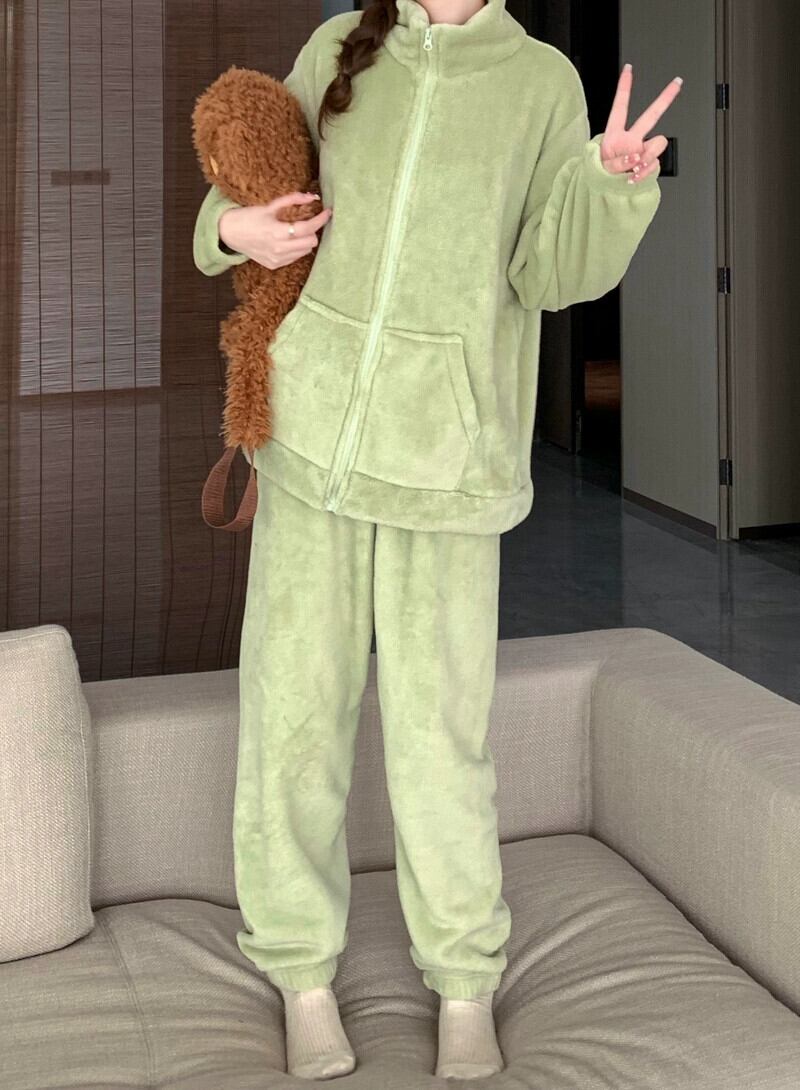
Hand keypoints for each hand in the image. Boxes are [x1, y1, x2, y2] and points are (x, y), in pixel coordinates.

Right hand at [219, 191, 332, 268]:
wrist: (230, 233)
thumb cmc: (249, 217)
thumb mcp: (270, 206)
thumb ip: (292, 200)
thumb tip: (312, 196)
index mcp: (277, 232)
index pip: (308, 228)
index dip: (321, 220)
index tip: (328, 212)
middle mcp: (279, 249)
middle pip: (311, 242)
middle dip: (313, 231)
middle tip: (308, 222)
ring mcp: (277, 259)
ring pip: (305, 251)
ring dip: (305, 240)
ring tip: (297, 231)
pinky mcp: (275, 265)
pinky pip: (295, 257)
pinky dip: (296, 248)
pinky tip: (287, 241)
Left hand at [598, 64, 682, 183]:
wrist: (604, 194)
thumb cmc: (600, 177)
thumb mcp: (602, 167)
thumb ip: (620, 161)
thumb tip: (636, 157)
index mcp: (615, 134)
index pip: (620, 106)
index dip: (624, 87)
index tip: (628, 69)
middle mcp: (631, 139)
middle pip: (651, 115)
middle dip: (665, 98)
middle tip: (676, 83)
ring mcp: (641, 151)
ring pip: (658, 143)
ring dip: (647, 156)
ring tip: (632, 169)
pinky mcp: (648, 164)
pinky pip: (655, 164)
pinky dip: (645, 172)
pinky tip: (635, 177)